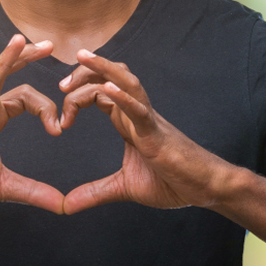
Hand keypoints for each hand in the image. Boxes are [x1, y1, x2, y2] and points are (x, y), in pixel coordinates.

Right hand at [0, 35, 64, 214]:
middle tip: (50, 44)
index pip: (25, 97)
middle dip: (27, 57)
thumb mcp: (3, 186)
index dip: (45, 107)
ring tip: (20, 40)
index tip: (58, 129)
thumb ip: (33, 191)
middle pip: (8, 74)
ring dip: (6, 58)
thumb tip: (63, 206)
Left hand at [60, 50, 235, 214]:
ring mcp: (147, 119)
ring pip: (126, 81)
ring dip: (103, 67)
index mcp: (126, 120)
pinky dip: (123, 97)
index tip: (60, 111)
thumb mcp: (124, 187)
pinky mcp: (157, 133)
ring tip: (83, 58)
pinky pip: (139, 109)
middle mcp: (135, 112)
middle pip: (110, 76)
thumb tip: (67, 206)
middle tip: (61, 84)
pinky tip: (107, 89)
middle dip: (84, 72)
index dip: (77, 91)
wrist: (205, 188)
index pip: (99, 90)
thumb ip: (95, 192)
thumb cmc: (171, 181)